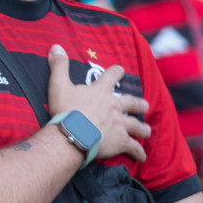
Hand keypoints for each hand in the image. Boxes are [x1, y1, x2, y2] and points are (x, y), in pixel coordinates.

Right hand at [46, 44, 148, 162]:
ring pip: (137, 126)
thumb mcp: (58, 85)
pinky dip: (138, 152)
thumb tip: (55, 46)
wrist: (72, 134)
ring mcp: (120, 125)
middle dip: (138, 104)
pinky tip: (142, 156)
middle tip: (145, 105)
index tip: (121, 70)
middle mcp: (115, 107)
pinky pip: (133, 148)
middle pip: (132, 103)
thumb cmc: (65, 110)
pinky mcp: (121, 141)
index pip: (111, 76)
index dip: (116, 72)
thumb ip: (59, 66)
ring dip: (142, 129)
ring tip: (146, 131)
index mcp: (101, 92)